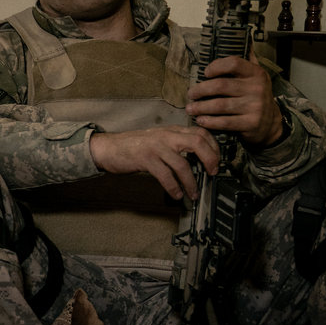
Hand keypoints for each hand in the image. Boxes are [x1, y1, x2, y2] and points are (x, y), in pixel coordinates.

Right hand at [88, 126, 220, 199]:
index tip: (216, 161)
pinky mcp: (145, 159)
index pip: (201, 132)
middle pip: (197, 142)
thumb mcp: (158, 139)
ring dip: (191, 182)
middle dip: (210, 158)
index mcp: (172, 130)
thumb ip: (175, 144)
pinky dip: (174, 187)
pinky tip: (177, 194)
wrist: (109, 148)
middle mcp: (166, 136)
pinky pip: (165, 175)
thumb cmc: (133, 146)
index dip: (213, 147)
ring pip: (182, 164)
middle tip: (213, 173)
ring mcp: (156, 147)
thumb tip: (195, 159)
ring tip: (194, 193)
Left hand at [187, 54, 282, 146]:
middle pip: (221, 85)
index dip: (216, 66)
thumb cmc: (255, 96)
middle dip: (200, 90)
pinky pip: (224, 122)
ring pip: (219, 105)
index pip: (233, 63)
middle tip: (190, 94)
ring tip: (190, 109)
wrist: (270, 124)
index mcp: (256, 73)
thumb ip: (247, 59)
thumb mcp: (256, 76)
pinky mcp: (251, 123)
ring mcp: (255, 107)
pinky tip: (200, 120)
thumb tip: (245, 36)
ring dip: (200, 107)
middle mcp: (257, 88)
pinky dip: (209, 122)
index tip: (205, 73)